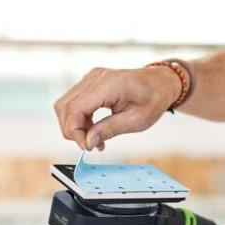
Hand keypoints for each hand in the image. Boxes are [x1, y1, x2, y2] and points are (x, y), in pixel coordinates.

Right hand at [53, 66, 180, 150]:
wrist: (160, 83)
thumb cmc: (153, 99)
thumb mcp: (136, 120)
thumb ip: (110, 129)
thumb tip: (88, 142)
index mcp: (108, 84)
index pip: (75, 108)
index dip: (74, 131)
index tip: (85, 147)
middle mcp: (95, 77)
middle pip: (65, 106)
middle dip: (71, 130)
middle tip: (89, 145)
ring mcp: (91, 78)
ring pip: (65, 105)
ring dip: (74, 126)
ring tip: (94, 139)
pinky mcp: (90, 83)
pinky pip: (74, 102)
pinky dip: (79, 119)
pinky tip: (93, 131)